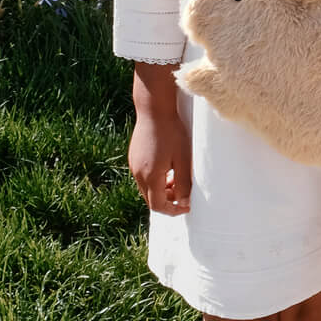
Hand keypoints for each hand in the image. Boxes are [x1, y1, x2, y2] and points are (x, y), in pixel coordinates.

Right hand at [129, 63, 191, 215]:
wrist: (154, 110)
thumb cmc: (172, 132)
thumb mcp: (183, 159)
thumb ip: (183, 183)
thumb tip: (183, 202)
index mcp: (151, 176)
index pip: (158, 206)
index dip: (173, 211)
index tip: (186, 207)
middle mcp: (138, 174)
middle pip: (150, 200)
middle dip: (167, 201)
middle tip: (183, 194)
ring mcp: (133, 165)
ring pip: (146, 189)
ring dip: (161, 190)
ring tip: (176, 178)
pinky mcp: (133, 157)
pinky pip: (143, 177)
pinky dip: (155, 180)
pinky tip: (167, 168)